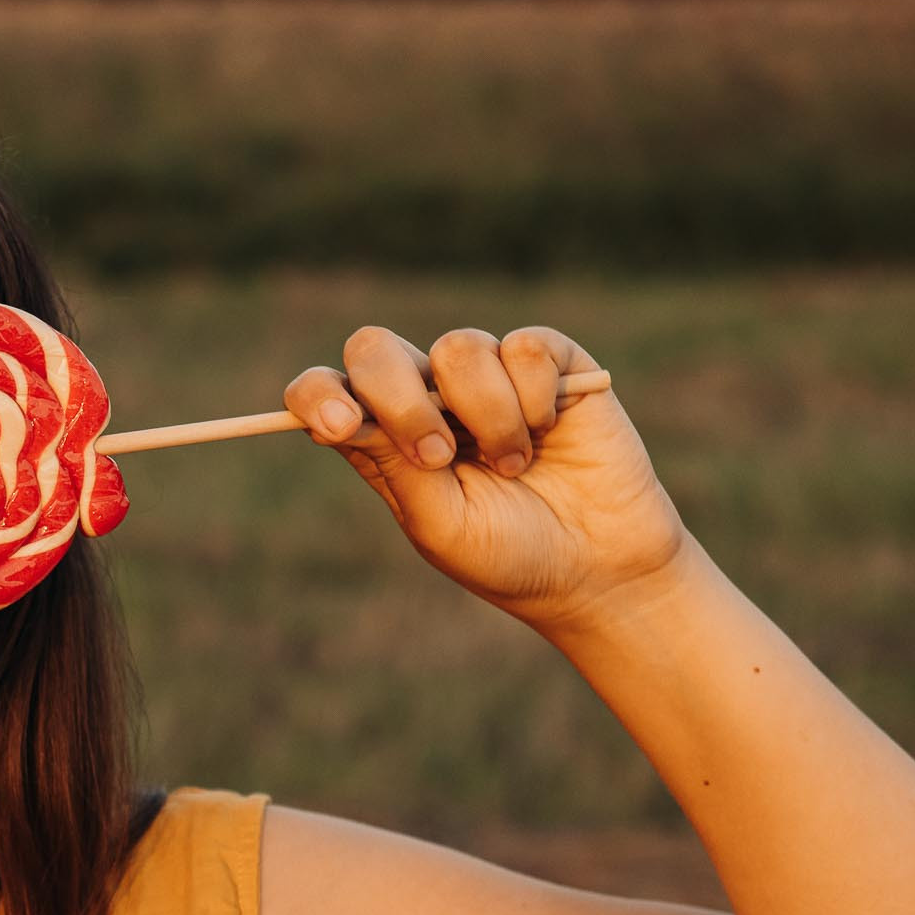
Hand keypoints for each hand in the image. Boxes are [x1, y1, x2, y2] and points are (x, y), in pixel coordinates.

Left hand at [285, 326, 687, 631]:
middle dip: (399, 399)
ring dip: (486, 416)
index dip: (317, 395)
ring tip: (514, 467)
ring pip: (458, 348)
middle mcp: (426, 397)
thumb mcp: (441, 523)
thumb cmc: (508, 554)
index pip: (323, 391)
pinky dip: (534, 396)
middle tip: (437, 457)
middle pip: (375, 348)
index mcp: (382, 438)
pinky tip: (548, 431)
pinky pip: (525, 346)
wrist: (597, 568)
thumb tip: (345, 416)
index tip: (339, 426)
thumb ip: (396, 467)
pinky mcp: (549, 364)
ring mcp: (485, 376)